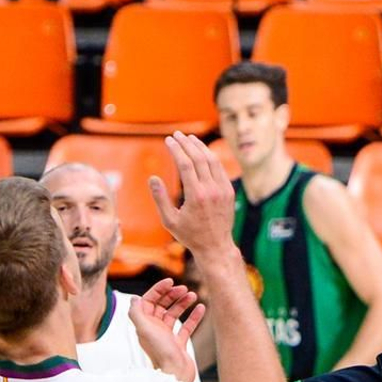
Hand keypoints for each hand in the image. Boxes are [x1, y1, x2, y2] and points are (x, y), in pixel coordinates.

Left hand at [129, 277, 203, 381]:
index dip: (158, 290)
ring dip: (183, 303)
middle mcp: (154, 329)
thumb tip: (134, 298)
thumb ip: (136, 313)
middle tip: (184, 289)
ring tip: (193, 295)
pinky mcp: (179, 344)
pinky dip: (193, 316)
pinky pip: (187, 326)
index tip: (171, 281)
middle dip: (172, 295)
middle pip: (162, 306)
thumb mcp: (144, 330)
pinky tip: (201, 308)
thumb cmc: (160, 353)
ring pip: (174, 314)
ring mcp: (167, 337)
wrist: (175, 376)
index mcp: (145, 325)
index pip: (149, 301)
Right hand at [149, 131, 236, 258]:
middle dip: (186, 143)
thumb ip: (160, 198)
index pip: (185, 164)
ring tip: (190, 138)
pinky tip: (202, 152)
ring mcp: (222, 189)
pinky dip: (210, 157)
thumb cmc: (190, 235)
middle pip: (198, 158)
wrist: (216, 247)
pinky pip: (219, 168)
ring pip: (212, 160)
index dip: (176, 149)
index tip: (168, 140)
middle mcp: (211, 190)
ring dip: (200, 147)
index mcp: (196, 196)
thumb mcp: (169, 221)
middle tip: (177, 134)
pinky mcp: (229, 191)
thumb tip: (152, 178)